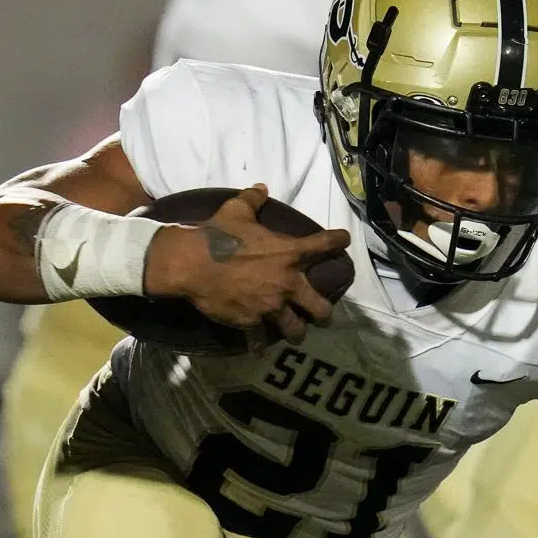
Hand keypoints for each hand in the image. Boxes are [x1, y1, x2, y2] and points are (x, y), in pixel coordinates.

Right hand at [147, 186, 351, 342]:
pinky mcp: (252, 323)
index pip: (324, 245)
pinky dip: (259, 344)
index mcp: (289, 254)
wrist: (192, 264)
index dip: (338, 241)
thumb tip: (261, 188)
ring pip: (295, 330)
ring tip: (295, 334)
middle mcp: (287, 283)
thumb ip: (252, 200)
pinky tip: (258, 349)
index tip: (344, 240)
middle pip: (319, 307)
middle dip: (322, 312)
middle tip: (321, 313)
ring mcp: (271, 307)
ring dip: (295, 332)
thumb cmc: (217, 234)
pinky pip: (260, 340)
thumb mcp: (235, 211)